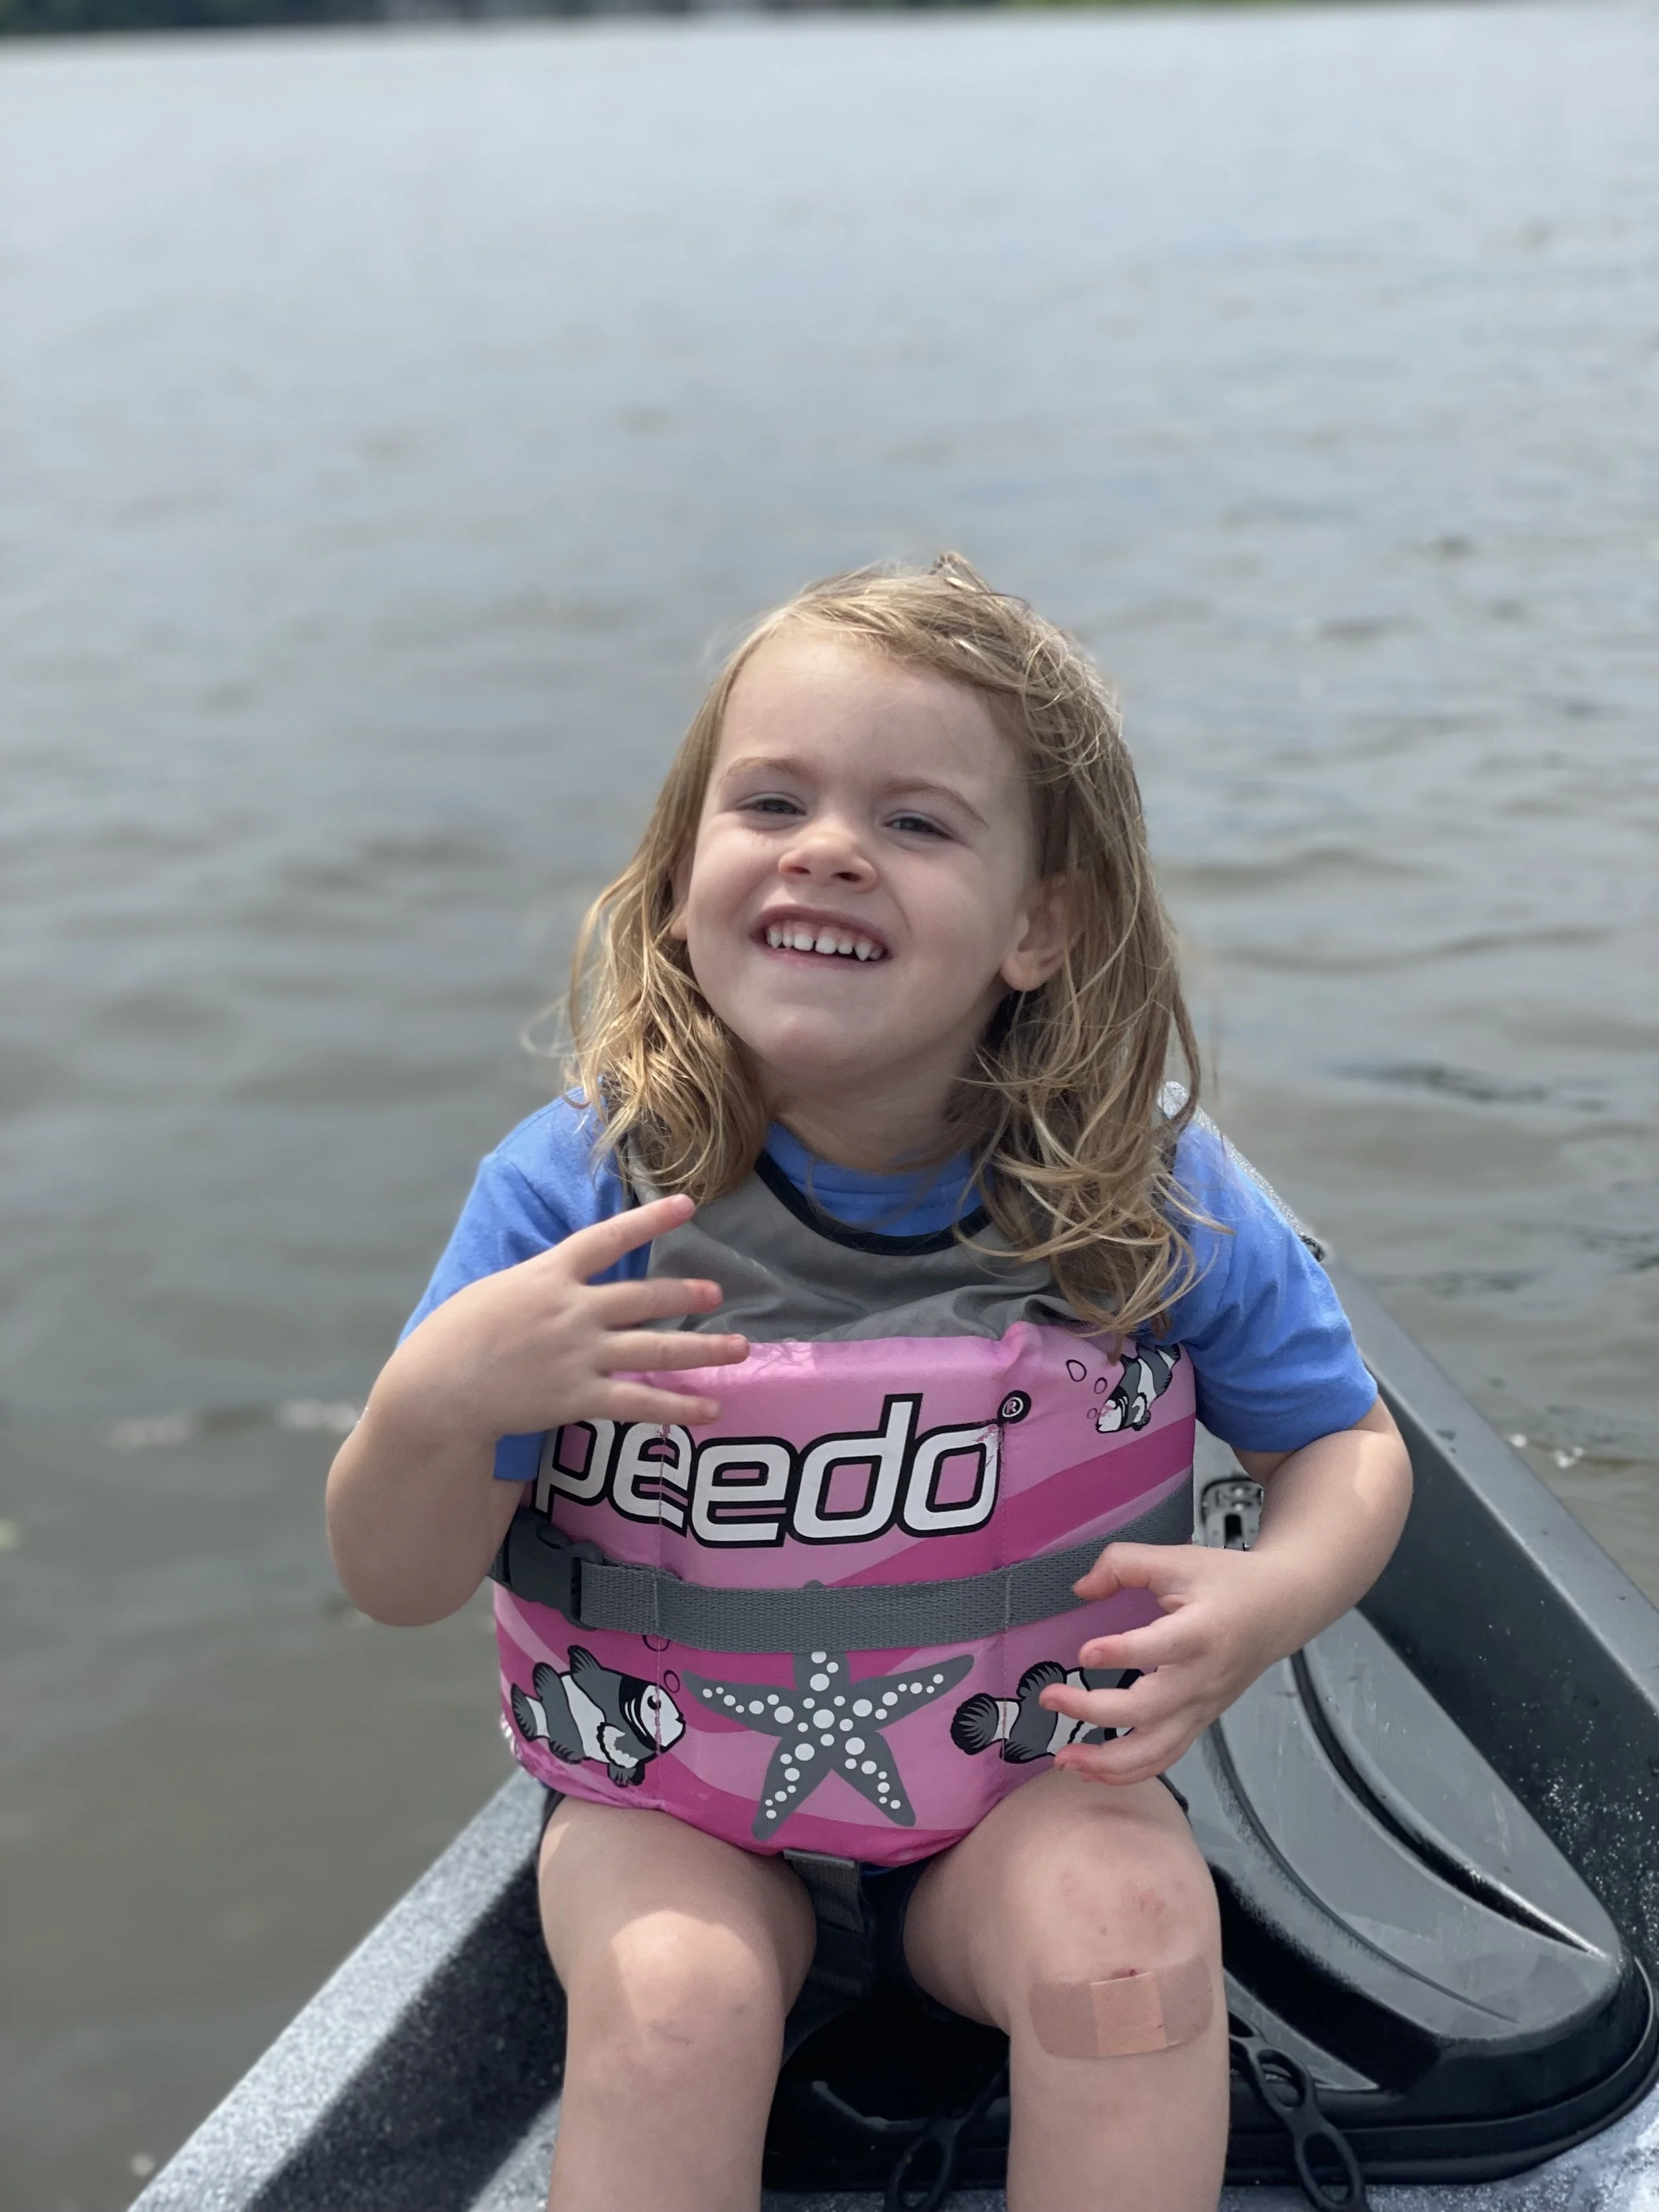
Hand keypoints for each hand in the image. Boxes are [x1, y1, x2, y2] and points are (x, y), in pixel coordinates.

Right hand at [381, 1193, 747, 1444]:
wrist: (435, 1388)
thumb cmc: (452, 1338)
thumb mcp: (493, 1291)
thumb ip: (535, 1285)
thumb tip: (557, 1282)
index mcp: (549, 1274)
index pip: (609, 1238)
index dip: (650, 1219)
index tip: (687, 1205)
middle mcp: (573, 1309)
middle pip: (645, 1297)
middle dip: (685, 1295)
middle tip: (717, 1294)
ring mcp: (580, 1354)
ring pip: (655, 1348)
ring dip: (703, 1348)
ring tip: (740, 1347)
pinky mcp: (579, 1396)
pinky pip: (640, 1402)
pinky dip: (678, 1406)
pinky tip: (710, 1409)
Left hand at [1039, 1541, 1299, 1785]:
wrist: (1281, 1608)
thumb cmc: (1226, 1581)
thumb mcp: (1177, 1557)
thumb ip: (1124, 1563)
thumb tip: (1081, 1589)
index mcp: (1201, 1631)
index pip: (1159, 1647)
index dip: (1121, 1653)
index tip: (1083, 1652)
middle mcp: (1202, 1677)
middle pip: (1148, 1709)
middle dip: (1094, 1711)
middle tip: (1050, 1697)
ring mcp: (1202, 1706)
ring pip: (1156, 1750)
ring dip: (1107, 1762)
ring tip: (1063, 1759)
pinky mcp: (1200, 1721)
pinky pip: (1165, 1756)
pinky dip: (1130, 1772)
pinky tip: (1093, 1771)